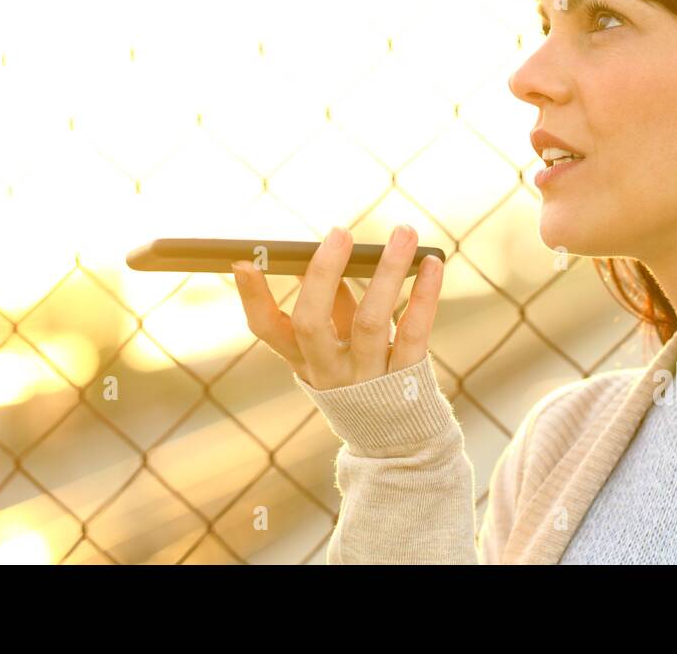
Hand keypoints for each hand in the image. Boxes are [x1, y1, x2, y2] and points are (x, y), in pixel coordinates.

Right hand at [231, 224, 444, 389]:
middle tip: (340, 232)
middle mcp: (328, 372)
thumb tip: (330, 253)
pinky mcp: (406, 381)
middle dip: (323, 274)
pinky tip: (433, 265)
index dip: (252, 296)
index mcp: (303, 360)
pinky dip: (425, 295)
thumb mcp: (337, 348)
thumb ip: (334, 305)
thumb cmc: (362, 379)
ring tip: (402, 233)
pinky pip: (414, 333)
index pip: (266, 329)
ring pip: (369, 321)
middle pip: (312, 322)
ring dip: (388, 271)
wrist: (399, 444)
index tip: (243, 261)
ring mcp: (366, 379)